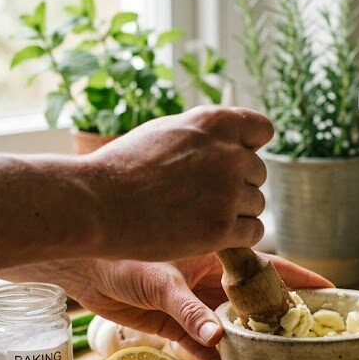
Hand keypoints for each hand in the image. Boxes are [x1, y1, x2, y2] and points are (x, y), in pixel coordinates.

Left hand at [0, 254, 331, 359]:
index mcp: (216, 253)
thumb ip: (190, 311)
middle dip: (280, 318)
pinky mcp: (174, 324)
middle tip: (308, 338)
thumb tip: (218, 340)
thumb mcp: (160, 281)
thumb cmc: (119, 254)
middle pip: (255, 301)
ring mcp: (194, 302)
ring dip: (249, 345)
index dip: (300, 279)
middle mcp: (210, 278)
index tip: (332, 292)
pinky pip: (202, 346)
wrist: (80, 265)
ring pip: (232, 327)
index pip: (268, 266)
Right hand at [77, 106, 273, 260]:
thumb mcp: (166, 130)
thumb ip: (206, 133)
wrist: (96, 205)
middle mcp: (228, 154)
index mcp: (215, 122)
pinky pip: (253, 233)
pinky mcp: (222, 228)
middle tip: (198, 196)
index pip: (262, 129)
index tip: (229, 161)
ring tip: (194, 215)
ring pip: (256, 205)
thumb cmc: (124, 168)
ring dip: (234, 213)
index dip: (248, 147)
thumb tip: (237, 136)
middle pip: (257, 173)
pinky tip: (206, 233)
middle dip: (236, 185)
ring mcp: (227, 192)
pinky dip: (235, 237)